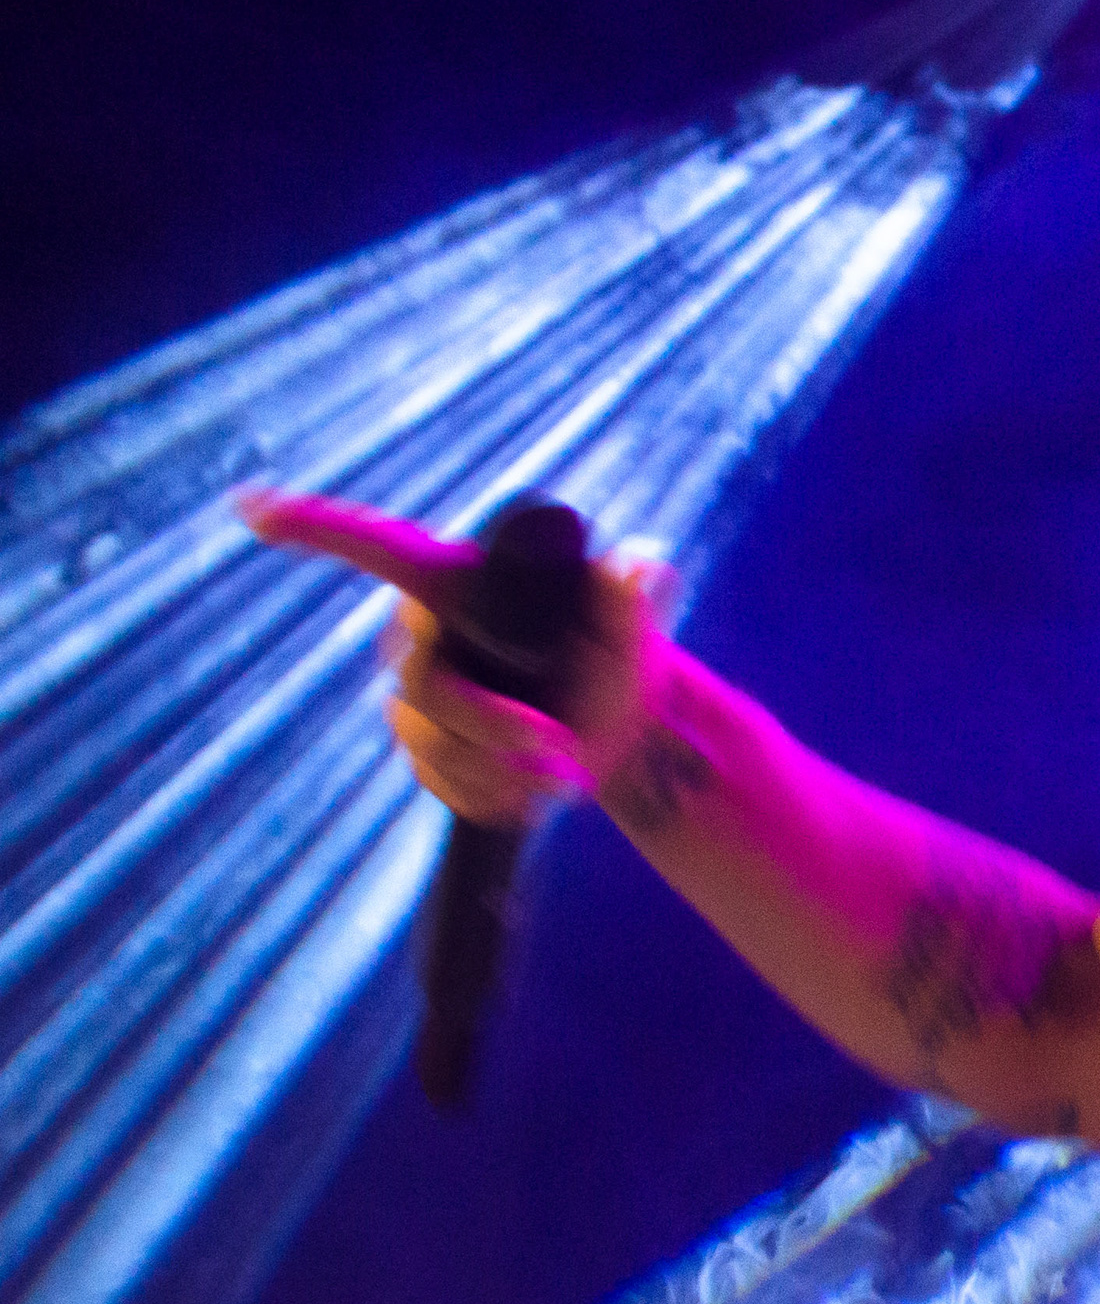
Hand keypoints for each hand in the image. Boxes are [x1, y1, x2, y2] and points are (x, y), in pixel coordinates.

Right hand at [241, 491, 671, 826]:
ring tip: (563, 768)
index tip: (253, 509)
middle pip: (423, 687)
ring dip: (502, 770)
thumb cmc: (621, 659)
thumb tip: (640, 565)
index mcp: (457, 583)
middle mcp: (423, 631)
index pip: (376, 547)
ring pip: (429, 743)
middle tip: (561, 746)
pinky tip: (531, 786)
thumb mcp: (633, 631)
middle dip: (494, 727)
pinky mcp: (422, 742)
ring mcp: (417, 690)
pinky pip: (436, 781)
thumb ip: (633, 597)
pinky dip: (492, 794)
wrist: (618, 730)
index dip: (314, 526)